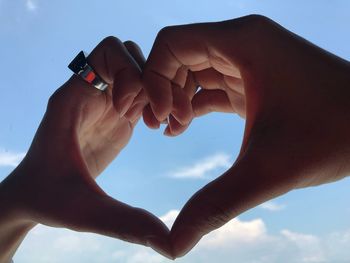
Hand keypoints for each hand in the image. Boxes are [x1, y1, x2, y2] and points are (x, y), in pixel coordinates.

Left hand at [0, 37, 170, 260]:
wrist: (34, 198)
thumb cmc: (49, 200)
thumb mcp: (85, 212)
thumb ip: (126, 223)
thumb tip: (169, 245)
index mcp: (72, 99)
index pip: (107, 53)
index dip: (129, 72)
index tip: (133, 108)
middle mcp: (90, 94)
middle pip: (131, 57)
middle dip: (153, 81)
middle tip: (159, 117)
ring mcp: (105, 104)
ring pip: (142, 72)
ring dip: (160, 93)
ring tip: (163, 124)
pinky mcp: (117, 117)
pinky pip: (144, 93)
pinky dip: (159, 103)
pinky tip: (162, 128)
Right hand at [142, 15, 349, 256]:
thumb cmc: (336, 136)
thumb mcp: (267, 171)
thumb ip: (215, 205)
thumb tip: (172, 246)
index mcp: (243, 42)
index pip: (171, 43)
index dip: (153, 78)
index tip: (160, 118)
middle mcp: (243, 42)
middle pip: (178, 56)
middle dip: (162, 90)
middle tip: (161, 127)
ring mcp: (249, 59)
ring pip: (192, 70)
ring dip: (175, 97)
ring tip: (171, 130)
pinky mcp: (254, 79)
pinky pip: (210, 83)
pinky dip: (192, 103)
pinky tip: (180, 127)